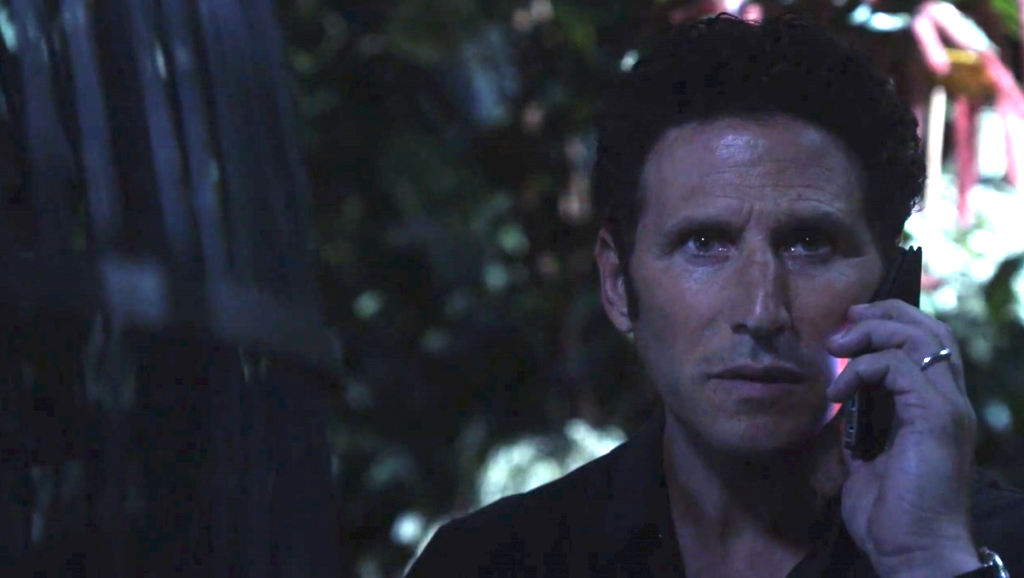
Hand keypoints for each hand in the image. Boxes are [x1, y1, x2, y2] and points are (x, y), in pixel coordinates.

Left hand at [825, 300, 979, 576]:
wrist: (913, 553)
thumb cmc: (890, 516)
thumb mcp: (866, 460)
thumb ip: (860, 427)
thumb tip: (840, 404)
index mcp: (937, 410)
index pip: (929, 345)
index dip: (892, 324)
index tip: (848, 326)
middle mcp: (951, 402)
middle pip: (931, 330)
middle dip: (885, 313)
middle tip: (845, 317)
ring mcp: (947, 408)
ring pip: (920, 338)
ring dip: (872, 332)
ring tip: (836, 346)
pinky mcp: (934, 418)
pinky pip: (898, 367)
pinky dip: (862, 368)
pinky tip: (837, 391)